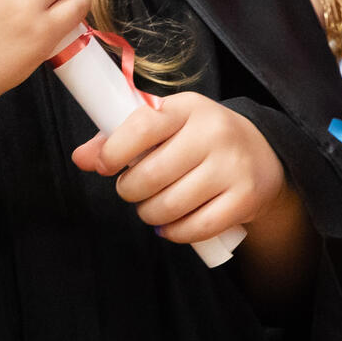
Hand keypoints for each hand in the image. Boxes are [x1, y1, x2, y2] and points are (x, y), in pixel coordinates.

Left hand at [71, 92, 286, 244]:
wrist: (261, 153)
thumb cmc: (197, 138)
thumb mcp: (165, 125)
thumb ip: (119, 137)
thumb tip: (80, 158)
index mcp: (187, 107)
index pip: (143, 126)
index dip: (114, 151)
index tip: (103, 166)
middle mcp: (213, 132)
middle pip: (152, 175)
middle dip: (130, 190)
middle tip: (132, 190)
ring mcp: (232, 166)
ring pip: (171, 205)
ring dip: (149, 214)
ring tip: (151, 207)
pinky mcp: (245, 198)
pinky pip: (197, 227)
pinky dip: (175, 233)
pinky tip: (170, 225)